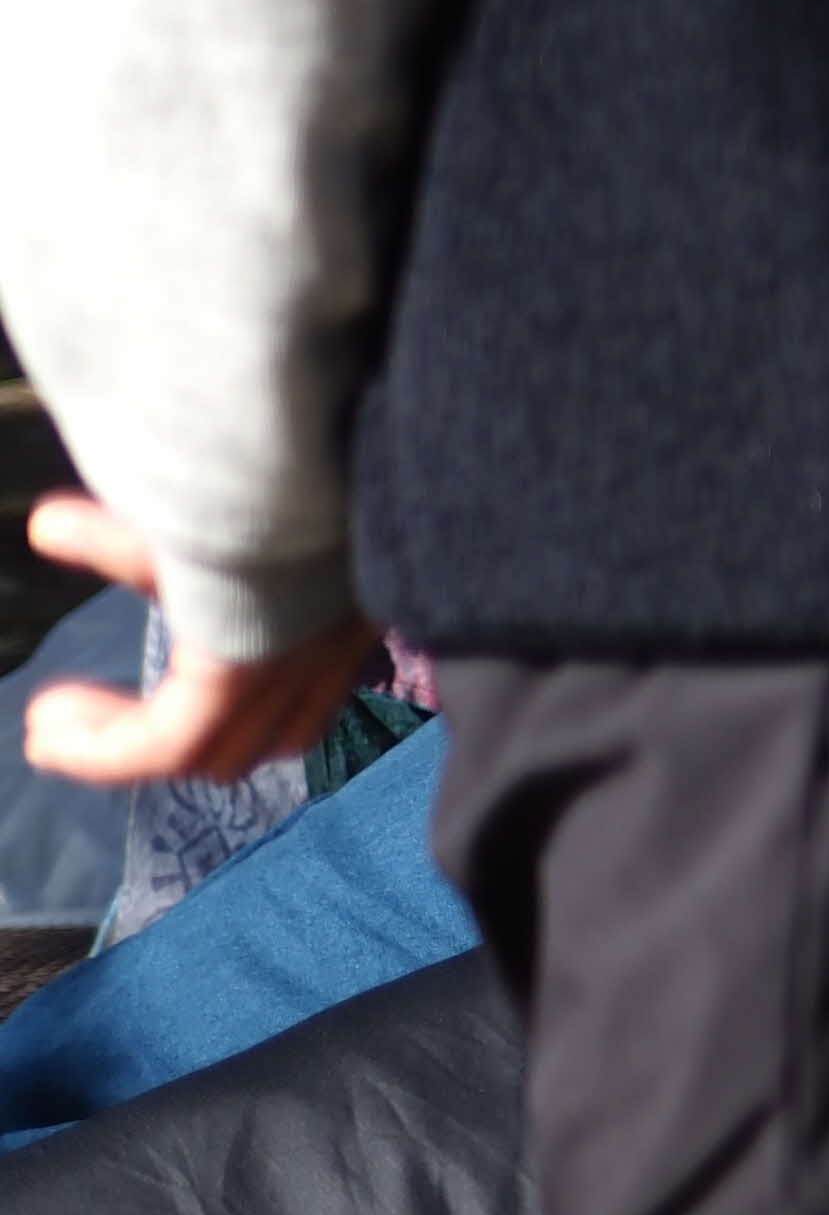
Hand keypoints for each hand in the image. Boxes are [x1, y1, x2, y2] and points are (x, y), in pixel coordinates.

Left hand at [19, 493, 379, 784]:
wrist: (400, 458)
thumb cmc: (286, 492)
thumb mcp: (187, 517)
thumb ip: (117, 537)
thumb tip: (44, 527)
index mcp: (248, 662)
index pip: (166, 747)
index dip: (95, 752)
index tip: (42, 719)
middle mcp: (303, 674)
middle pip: (220, 756)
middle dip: (136, 750)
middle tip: (76, 718)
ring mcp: (345, 654)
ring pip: (279, 737)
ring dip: (207, 737)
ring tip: (152, 706)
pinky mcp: (368, 627)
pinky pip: (314, 701)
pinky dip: (262, 709)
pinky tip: (236, 665)